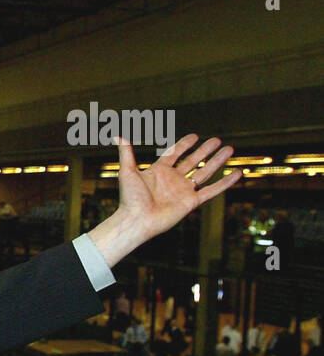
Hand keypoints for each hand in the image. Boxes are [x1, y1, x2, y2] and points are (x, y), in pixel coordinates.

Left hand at [88, 134, 241, 266]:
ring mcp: (183, 190)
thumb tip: (118, 135)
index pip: (175, 154)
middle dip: (206, 150)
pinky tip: (237, 173)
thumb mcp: (127, 172)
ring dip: (217, 161)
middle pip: (193, 161)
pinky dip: (225, 182)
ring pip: (205, 172)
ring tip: (230, 149)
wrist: (137, 220)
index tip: (195, 136)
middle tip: (217, 140)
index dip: (184, 145)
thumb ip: (126, 153)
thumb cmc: (129, 198)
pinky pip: (212, 190)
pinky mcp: (192, 202)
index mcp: (159, 171)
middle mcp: (173, 180)